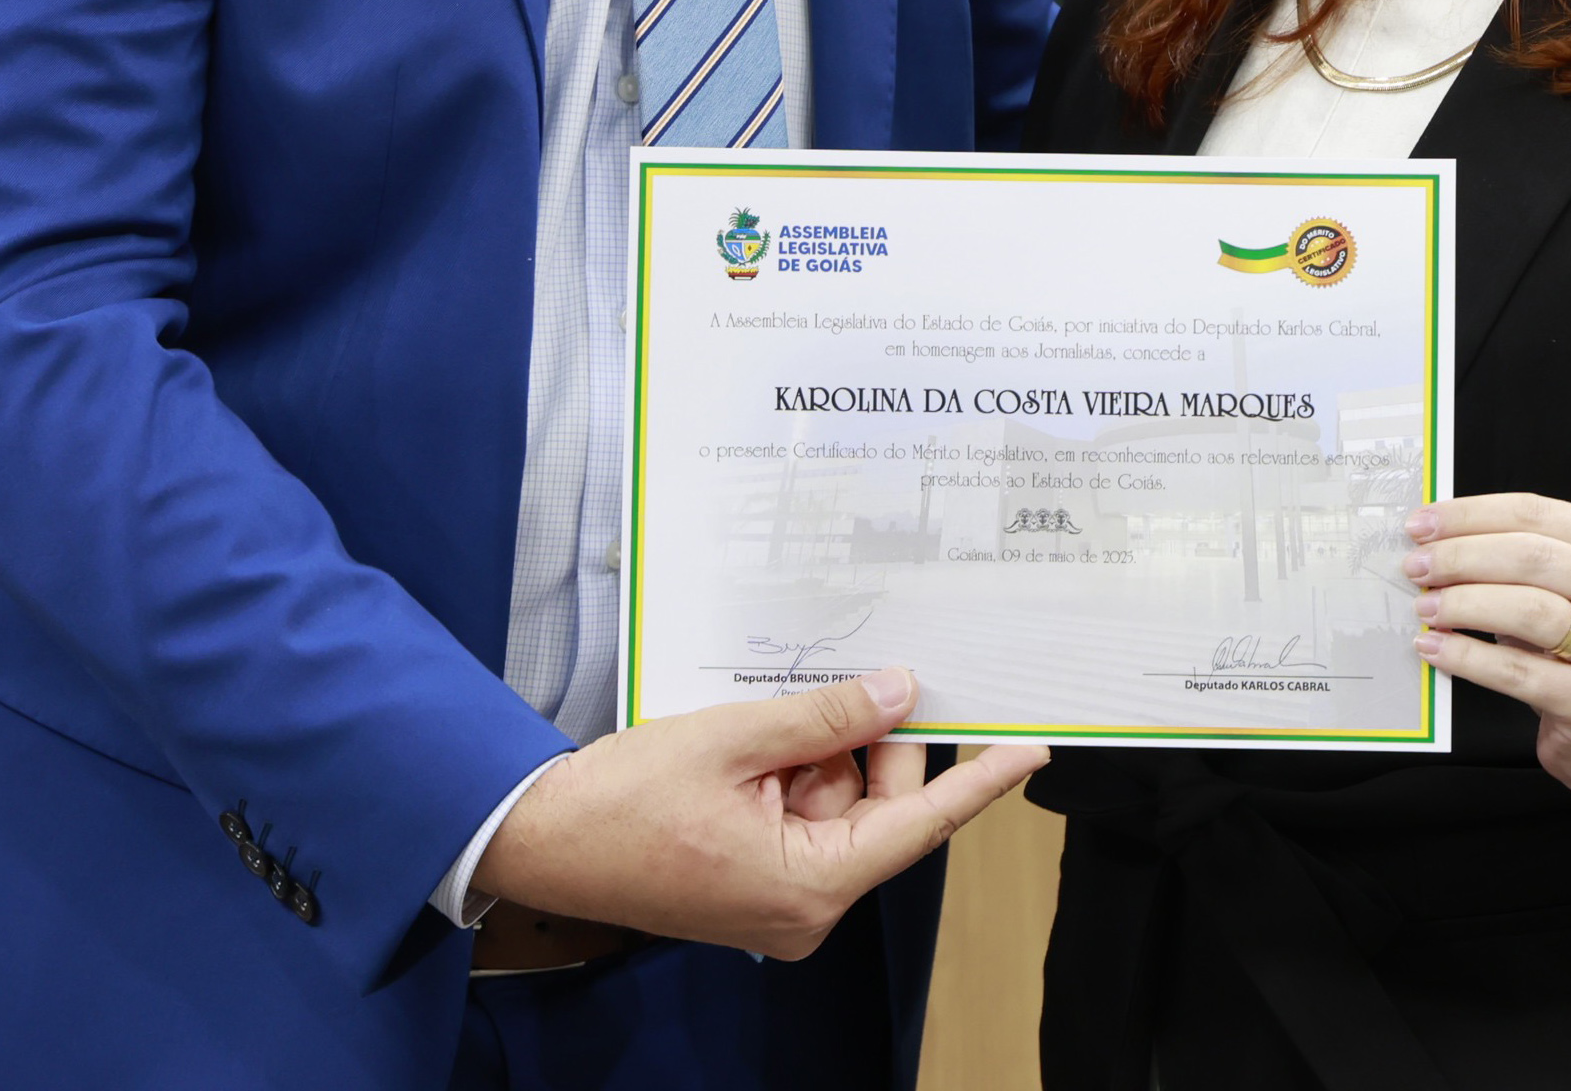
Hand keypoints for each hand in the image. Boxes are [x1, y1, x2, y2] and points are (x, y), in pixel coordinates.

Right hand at [471, 669, 1045, 959]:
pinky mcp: (754, 881)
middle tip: (875, 665)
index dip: (981, 781)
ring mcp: (780, 898)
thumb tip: (899, 691)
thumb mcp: (732, 741)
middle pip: (878, 805)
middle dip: (873, 736)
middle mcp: (807, 906)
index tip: (1034, 748)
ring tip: (783, 700)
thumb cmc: (622, 802)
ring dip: (823, 747)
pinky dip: (794, 766)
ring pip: (840, 802)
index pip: (922, 825)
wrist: (537, 840)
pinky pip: (802, 813)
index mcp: (812, 886)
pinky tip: (765, 727)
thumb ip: (823, 716)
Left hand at [1407, 494, 1570, 826]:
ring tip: (1424, 607)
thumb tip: (1438, 544)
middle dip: (1461, 556)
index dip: (1473, 514)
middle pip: (1532, 557)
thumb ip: (1524, 565)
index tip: (1422, 522)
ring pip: (1528, 609)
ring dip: (1463, 603)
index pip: (1538, 514)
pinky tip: (1434, 648)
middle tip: (1416, 566)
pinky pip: (1517, 672)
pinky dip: (1466, 656)